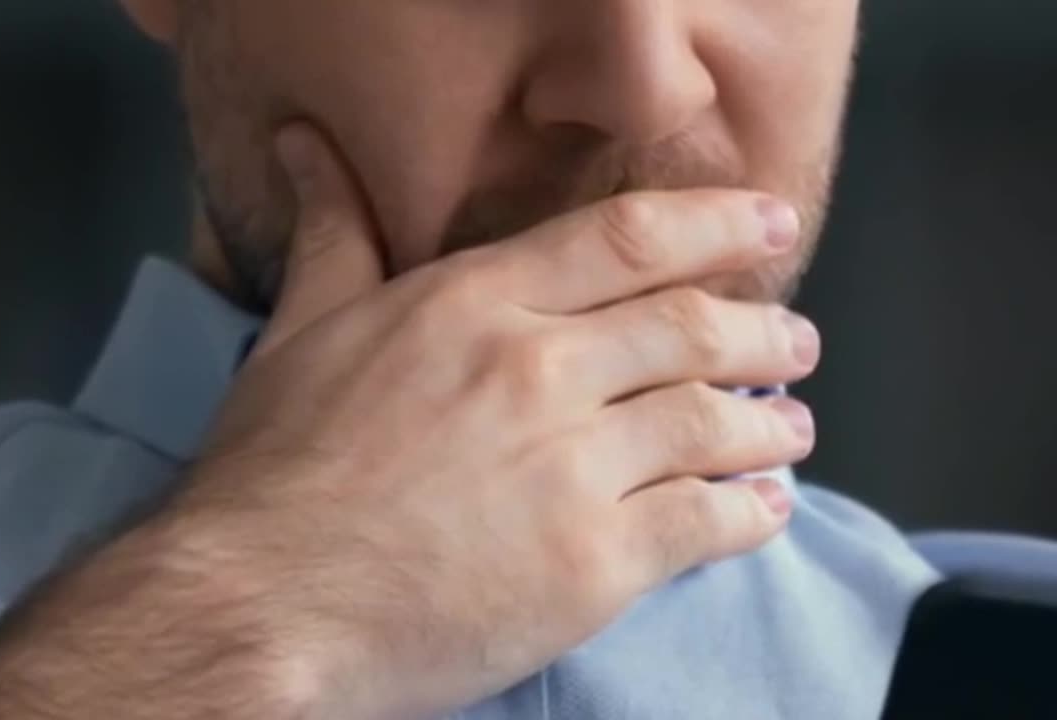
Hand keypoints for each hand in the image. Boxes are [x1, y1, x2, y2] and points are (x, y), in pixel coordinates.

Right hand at [181, 123, 819, 719]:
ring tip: (794, 427)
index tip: (770, 223)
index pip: (629, 238)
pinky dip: (752, 511)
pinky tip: (766, 507)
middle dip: (764, 331)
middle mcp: (537, 372)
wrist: (260, 606)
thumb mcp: (299, 333)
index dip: (716, 224)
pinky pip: (706, 523)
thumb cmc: (273, 475)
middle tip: (796, 339)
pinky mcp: (593, 566)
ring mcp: (573, 470)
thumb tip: (304, 151)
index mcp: (474, 306)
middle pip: (691, 329)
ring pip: (713, 423)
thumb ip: (334, 237)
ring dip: (770, 423)